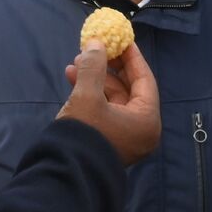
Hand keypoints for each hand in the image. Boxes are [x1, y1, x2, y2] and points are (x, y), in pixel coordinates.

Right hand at [57, 40, 159, 165]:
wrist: (64, 173)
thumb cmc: (84, 133)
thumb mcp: (87, 95)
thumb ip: (94, 65)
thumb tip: (97, 43)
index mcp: (146, 119)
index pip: (144, 79)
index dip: (131, 56)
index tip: (120, 38)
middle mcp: (141, 129)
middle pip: (128, 88)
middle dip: (108, 66)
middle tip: (94, 49)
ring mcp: (125, 136)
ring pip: (113, 98)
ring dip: (95, 78)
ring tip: (74, 63)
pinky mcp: (108, 140)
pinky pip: (104, 109)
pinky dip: (91, 93)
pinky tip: (72, 78)